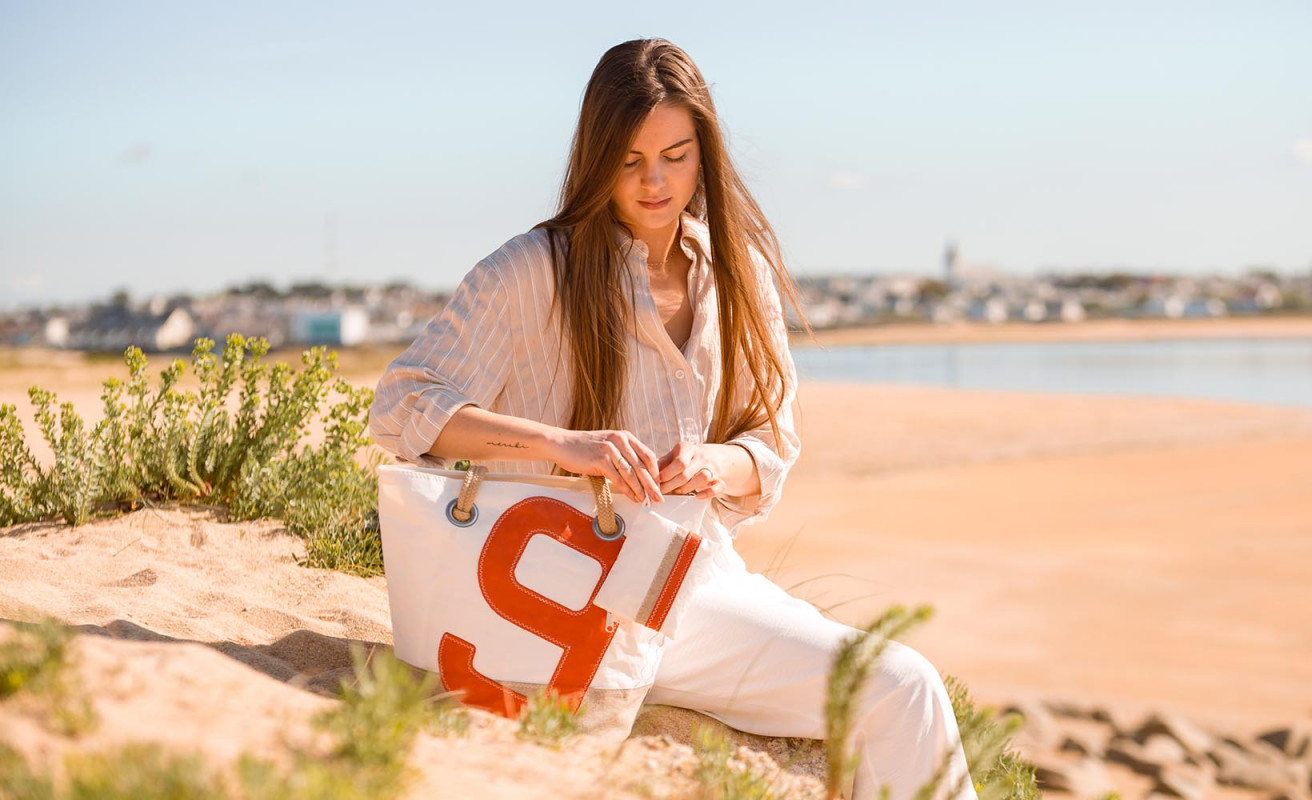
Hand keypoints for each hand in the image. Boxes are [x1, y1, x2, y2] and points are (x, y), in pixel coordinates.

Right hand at [547, 429, 662, 504]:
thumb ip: (623, 454)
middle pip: (643, 466)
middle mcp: (620, 440)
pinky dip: (627, 490)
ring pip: (631, 473)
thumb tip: (638, 473)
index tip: (659, 486)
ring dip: (641, 490)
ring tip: (646, 501)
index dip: (656, 472)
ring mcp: (610, 449)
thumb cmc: (585, 447)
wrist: (561, 443)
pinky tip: (632, 498)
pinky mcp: (600, 459)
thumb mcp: (609, 444)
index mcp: (625, 436)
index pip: (648, 455)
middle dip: (652, 485)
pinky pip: (618, 478)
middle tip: (659, 498)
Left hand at [657, 442, 727, 499]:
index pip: (678, 462)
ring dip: (687, 489)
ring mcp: (713, 468)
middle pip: (687, 473)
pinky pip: (717, 487)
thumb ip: (662, 463)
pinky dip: (707, 493)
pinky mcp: (720, 480)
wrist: (714, 457)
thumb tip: (646, 472)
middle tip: (661, 492)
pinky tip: (697, 497)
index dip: (666, 475)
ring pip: (703, 478)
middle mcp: (701, 457)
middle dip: (671, 485)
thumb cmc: (687, 458)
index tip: (656, 483)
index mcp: (688, 448)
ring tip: (678, 492)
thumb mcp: (674, 455)